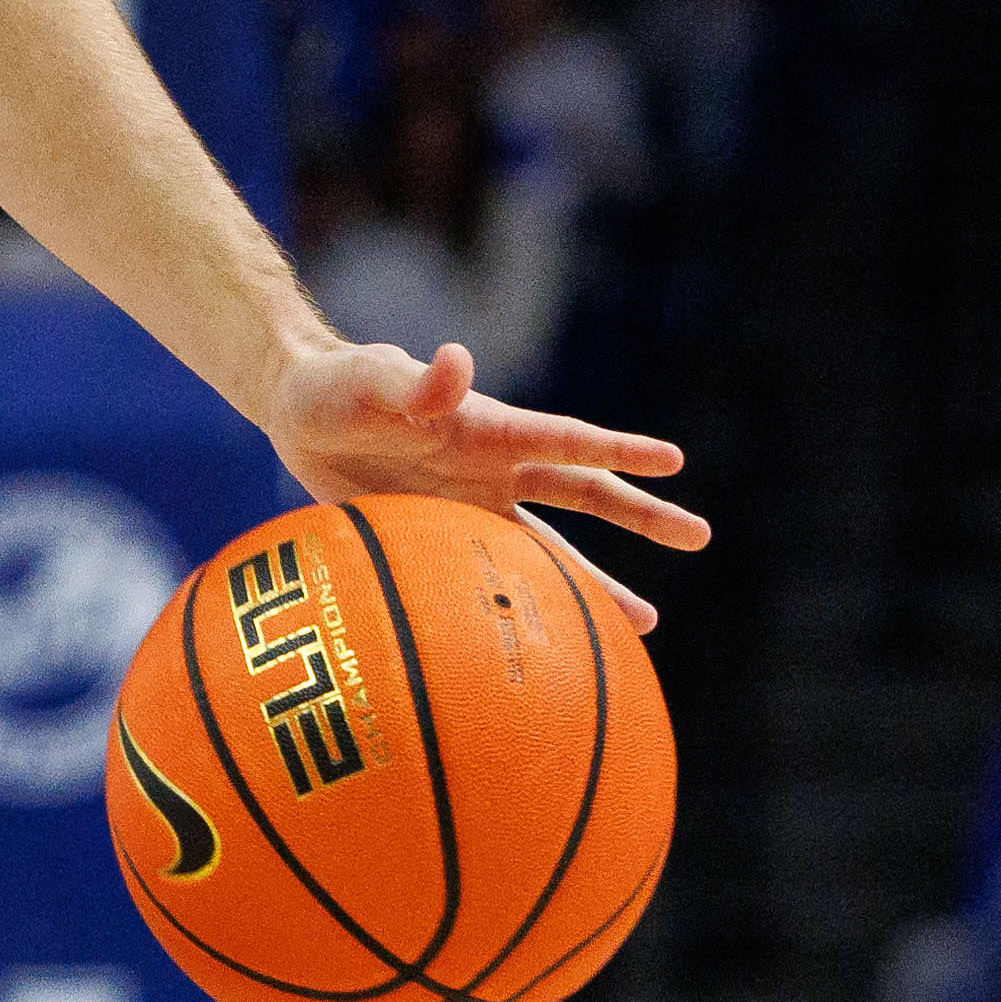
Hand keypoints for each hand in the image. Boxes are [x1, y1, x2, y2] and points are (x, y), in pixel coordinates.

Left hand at [261, 335, 705, 621]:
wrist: (300, 413)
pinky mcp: (443, 538)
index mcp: (487, 429)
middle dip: (641, 516)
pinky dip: (529, 606)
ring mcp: (472, 505)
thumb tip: (457, 359)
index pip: (565, 441)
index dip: (617, 450)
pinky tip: (556, 641)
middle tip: (700, 537)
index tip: (674, 461)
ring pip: (551, 551)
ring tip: (646, 626)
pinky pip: (497, 577)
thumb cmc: (337, 388)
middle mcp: (493, 469)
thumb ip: (412, 383)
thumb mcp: (368, 383)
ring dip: (597, 584)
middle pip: (583, 495)